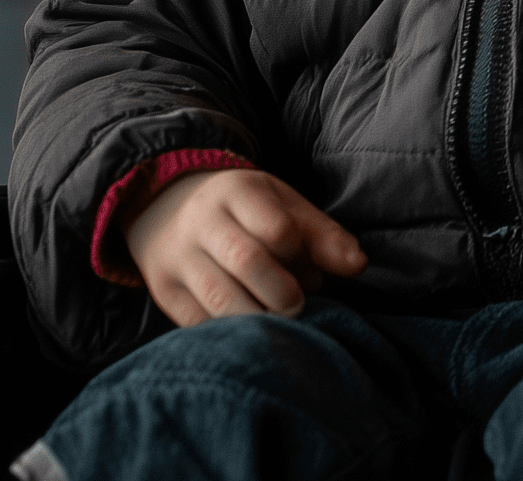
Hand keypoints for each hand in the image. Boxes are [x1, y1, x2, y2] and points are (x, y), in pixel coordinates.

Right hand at [123, 168, 367, 328]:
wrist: (165, 208)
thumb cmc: (243, 212)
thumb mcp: (282, 206)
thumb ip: (322, 235)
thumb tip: (358, 266)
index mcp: (236, 192)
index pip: (277, 228)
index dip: (299, 255)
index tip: (307, 268)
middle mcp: (201, 222)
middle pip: (247, 261)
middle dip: (283, 293)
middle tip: (297, 305)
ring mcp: (176, 258)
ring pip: (220, 299)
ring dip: (258, 319)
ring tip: (275, 321)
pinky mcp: (164, 291)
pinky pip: (200, 322)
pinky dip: (230, 331)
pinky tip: (247, 329)